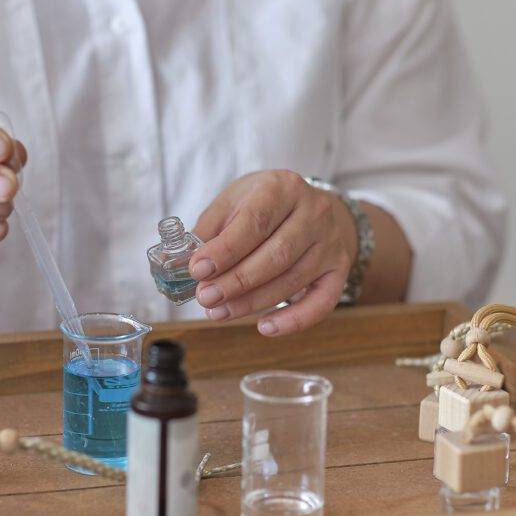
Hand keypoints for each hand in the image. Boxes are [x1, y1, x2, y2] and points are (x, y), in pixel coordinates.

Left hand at [189, 170, 357, 335]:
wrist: (315, 207)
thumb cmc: (266, 206)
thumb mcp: (236, 201)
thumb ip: (208, 230)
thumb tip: (176, 263)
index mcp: (283, 188)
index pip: (255, 221)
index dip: (225, 250)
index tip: (198, 270)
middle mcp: (314, 213)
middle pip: (275, 255)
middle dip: (236, 281)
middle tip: (206, 298)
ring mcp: (330, 243)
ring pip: (292, 281)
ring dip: (252, 303)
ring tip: (218, 313)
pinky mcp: (338, 270)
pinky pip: (322, 303)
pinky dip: (294, 320)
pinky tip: (265, 327)